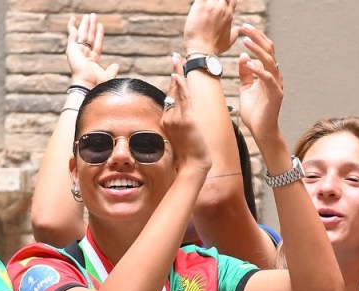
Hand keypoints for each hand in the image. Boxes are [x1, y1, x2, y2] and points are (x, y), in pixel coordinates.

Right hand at [67, 13, 118, 88]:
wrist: (88, 85)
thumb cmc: (97, 84)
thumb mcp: (108, 76)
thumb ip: (111, 70)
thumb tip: (117, 65)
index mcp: (92, 60)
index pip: (96, 44)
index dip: (98, 35)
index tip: (100, 25)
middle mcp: (83, 55)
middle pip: (89, 37)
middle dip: (91, 26)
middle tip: (93, 16)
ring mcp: (77, 51)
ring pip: (82, 34)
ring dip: (85, 24)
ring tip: (89, 15)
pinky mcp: (71, 49)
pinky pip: (72, 34)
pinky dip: (71, 26)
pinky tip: (73, 18)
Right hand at [163, 55, 210, 173]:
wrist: (193, 166)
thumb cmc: (189, 155)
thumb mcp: (181, 137)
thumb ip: (179, 125)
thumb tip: (183, 118)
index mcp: (166, 121)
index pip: (170, 97)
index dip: (173, 83)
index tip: (175, 70)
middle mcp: (168, 117)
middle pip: (172, 91)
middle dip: (175, 72)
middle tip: (175, 56)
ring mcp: (175, 118)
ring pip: (177, 92)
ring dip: (177, 72)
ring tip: (177, 57)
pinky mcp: (186, 120)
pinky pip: (183, 99)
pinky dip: (180, 86)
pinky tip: (178, 74)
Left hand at [184, 0, 238, 55]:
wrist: (202, 50)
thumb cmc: (214, 48)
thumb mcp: (230, 41)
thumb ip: (236, 33)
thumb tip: (241, 29)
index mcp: (229, 15)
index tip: (220, 3)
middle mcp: (222, 8)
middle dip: (214, 1)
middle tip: (208, 8)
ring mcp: (211, 6)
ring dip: (207, 0)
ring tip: (203, 6)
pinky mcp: (199, 6)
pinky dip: (199, 0)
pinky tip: (198, 4)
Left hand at [236, 24, 282, 142]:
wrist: (261, 131)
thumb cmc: (254, 112)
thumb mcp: (246, 88)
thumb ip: (245, 73)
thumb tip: (244, 57)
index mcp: (268, 74)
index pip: (265, 51)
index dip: (257, 38)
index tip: (245, 28)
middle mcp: (275, 77)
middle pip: (269, 51)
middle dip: (257, 38)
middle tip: (245, 28)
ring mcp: (276, 85)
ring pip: (270, 62)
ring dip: (257, 50)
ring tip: (246, 42)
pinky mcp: (275, 95)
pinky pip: (268, 79)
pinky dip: (258, 70)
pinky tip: (249, 64)